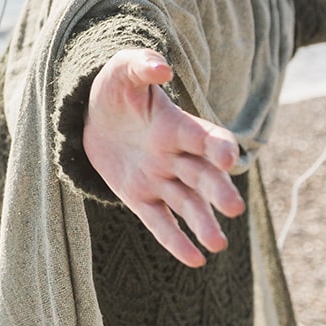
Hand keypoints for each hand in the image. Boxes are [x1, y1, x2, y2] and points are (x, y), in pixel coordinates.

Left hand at [83, 48, 242, 267]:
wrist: (92, 115)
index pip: (203, 137)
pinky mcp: (140, 197)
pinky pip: (160, 222)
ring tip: (218, 244)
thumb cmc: (115, 88)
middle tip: (234, 209)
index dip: (218, 146)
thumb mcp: (123, 71)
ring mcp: (159, 179)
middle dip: (217, 191)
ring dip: (203, 222)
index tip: (228, 158)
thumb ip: (142, 65)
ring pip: (187, 204)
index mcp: (175, 125)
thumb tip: (161, 68)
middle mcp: (174, 155)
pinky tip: (195, 260)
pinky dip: (176, 240)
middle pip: (201, 176)